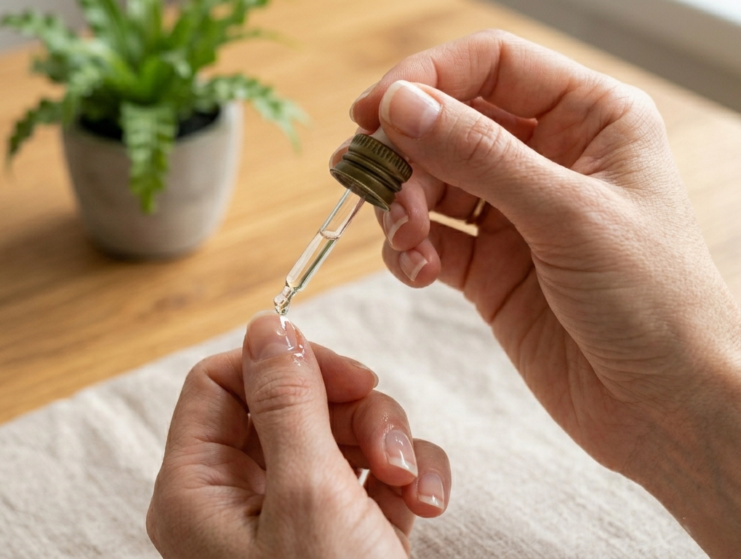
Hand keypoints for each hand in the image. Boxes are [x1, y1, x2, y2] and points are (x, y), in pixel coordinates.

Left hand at [147, 314, 450, 557]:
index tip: (336, 367)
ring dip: (388, 442)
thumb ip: (288, 402)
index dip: (277, 362)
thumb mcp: (309, 496)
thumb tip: (269, 324)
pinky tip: (429, 504)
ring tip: (412, 485)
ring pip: (337, 431)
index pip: (217, 383)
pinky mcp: (342, 534)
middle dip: (348, 410)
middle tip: (383, 431)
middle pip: (287, 402)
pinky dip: (406, 477)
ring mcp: (292, 519)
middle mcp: (236, 500)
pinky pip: (370, 472)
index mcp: (196, 490)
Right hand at [345, 30, 740, 555]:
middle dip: (405, 155)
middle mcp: (549, 156)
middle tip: (378, 189)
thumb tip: (402, 105)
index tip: (373, 113)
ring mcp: (514, 213)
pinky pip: (427, 238)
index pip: (491, 65)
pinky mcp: (489, 266)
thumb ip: (480, 156)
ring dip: (401, 208)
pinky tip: (416, 270)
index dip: (427, 79)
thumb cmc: (657, 304)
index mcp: (590, 118)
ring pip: (428, 182)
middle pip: (447, 123)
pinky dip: (408, 250)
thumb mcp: (568, 216)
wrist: (668, 409)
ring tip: (407, 243)